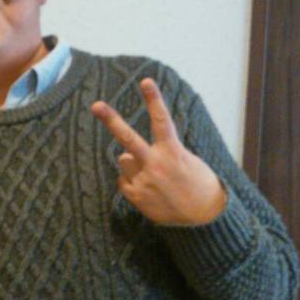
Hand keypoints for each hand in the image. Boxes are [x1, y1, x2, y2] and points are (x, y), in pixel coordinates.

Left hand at [90, 78, 226, 225]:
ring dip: (133, 164)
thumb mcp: (186, 161)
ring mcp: (144, 181)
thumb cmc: (196, 183)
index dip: (153, 99)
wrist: (203, 218)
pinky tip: (149, 189)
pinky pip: (123, 180)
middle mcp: (156, 165)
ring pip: (124, 160)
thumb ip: (156, 153)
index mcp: (173, 152)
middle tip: (96, 105)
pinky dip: (131, 181)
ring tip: (154, 177)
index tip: (145, 81)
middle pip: (128, 138)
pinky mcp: (136, 197)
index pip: (161, 121)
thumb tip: (124, 156)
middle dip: (111, 120)